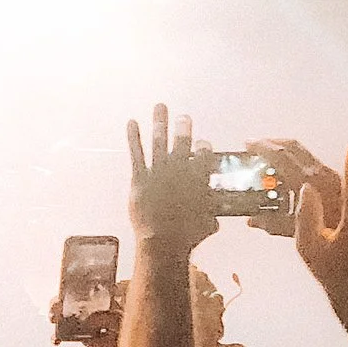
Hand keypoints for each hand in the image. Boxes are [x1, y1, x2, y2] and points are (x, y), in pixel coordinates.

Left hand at [127, 103, 216, 251]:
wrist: (164, 239)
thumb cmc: (188, 235)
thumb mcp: (207, 223)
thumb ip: (211, 217)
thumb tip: (215, 220)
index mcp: (198, 179)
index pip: (204, 156)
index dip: (204, 147)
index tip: (203, 142)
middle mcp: (179, 171)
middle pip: (182, 143)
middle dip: (183, 128)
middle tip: (184, 116)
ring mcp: (159, 172)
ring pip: (159, 142)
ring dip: (160, 122)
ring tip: (160, 106)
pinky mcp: (140, 177)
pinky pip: (136, 153)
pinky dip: (134, 136)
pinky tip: (132, 122)